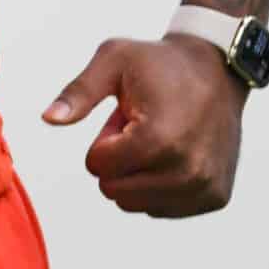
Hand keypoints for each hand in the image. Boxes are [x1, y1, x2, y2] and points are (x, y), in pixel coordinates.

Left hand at [42, 35, 245, 217]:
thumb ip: (79, 92)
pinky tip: (177, 154)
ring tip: (160, 138)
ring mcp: (204, 187)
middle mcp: (187, 171)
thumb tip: (49, 118)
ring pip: (136, 204)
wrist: (219, 70)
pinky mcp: (215, 196)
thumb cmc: (162, 63)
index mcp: (159, 139)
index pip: (97, 167)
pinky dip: (159, 186)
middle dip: (119, 160)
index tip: (126, 116)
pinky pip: (162, 208)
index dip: (103, 139)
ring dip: (138, 175)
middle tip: (142, 127)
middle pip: (114, 191)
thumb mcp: (114, 60)